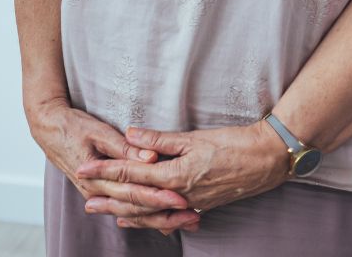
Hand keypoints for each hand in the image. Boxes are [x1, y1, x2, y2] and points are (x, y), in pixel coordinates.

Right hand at [26, 98, 197, 232]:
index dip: (158, 197)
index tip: (181, 199)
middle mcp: (98, 192)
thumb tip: (151, 156)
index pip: (134, 192)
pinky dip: (147, 216)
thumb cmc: (73, 127)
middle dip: (166, 214)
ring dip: (161, 219)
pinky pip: (127, 209)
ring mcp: (99, 195)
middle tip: (193, 216)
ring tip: (188, 220)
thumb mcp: (98, 131)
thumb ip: (125, 147)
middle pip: (137, 209)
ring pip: (134, 214)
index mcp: (97, 179)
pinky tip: (167, 221)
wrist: (48, 129)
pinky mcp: (102, 192)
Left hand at [76, 123, 288, 228]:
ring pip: (153, 212)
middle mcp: (181, 194)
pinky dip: (151, 217)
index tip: (83, 169)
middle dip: (110, 200)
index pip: (132, 173)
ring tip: (108, 213)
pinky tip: (142, 217)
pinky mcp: (202, 204)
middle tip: (86, 203)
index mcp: (176, 175)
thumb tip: (131, 134)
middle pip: (137, 199)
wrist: (268, 160)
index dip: (105, 170)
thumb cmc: (234, 144)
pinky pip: (169, 215)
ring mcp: (192, 202)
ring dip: (128, 212)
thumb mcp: (194, 137)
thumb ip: (160, 139)